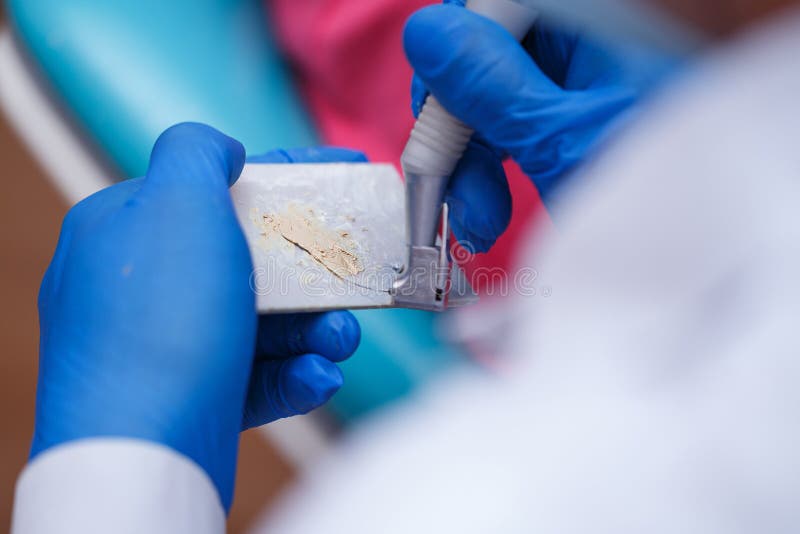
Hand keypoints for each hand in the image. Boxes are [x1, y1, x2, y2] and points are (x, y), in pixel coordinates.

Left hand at [32, 123, 361, 510]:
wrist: (140, 450)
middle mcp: (152, 287)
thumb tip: (225, 150)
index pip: (224, 188)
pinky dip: (297, 373)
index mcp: (134, 230)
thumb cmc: (159, 321)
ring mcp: (176, 345)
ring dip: (317, 328)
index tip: (345, 170)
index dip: (290, 174)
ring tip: (340, 339)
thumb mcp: (175, 203)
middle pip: (256, 260)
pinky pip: (262, 375)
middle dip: (315, 269)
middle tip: (359, 273)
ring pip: (268, 323)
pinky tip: (317, 377)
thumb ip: (198, 151)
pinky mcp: (202, 397)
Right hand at [405, 2, 672, 251]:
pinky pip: (511, 126)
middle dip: (459, 127)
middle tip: (450, 188)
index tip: (440, 123)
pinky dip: (494, 169)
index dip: (455, 61)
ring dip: (470, 161)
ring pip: (491, 98)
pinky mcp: (571, 115)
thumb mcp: (566, 145)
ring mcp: (580, 78)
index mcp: (600, 24)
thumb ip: (495, 88)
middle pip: (485, 57)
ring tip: (480, 222)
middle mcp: (589, 40)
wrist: (702, 256)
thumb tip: (428, 33)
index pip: (495, 9)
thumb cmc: (665, 207)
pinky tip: (491, 212)